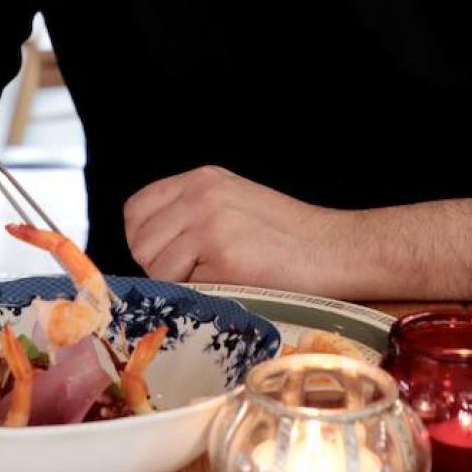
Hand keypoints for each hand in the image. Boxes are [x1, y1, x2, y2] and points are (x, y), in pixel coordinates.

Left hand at [124, 166, 352, 288]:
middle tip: (198, 273)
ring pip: (155, 266)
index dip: (144, 241)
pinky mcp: (222, 253)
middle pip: (140, 242)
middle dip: (159, 266)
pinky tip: (231, 282)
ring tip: (219, 276)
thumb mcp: (235, 204)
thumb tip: (149, 249)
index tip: (166, 257)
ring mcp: (209, 221)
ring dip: (179, 282)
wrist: (336, 249)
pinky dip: (199, 293)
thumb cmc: (291, 237)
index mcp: (201, 179)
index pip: (136, 210)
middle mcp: (199, 194)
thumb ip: (192, 214)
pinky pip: (181, 285)